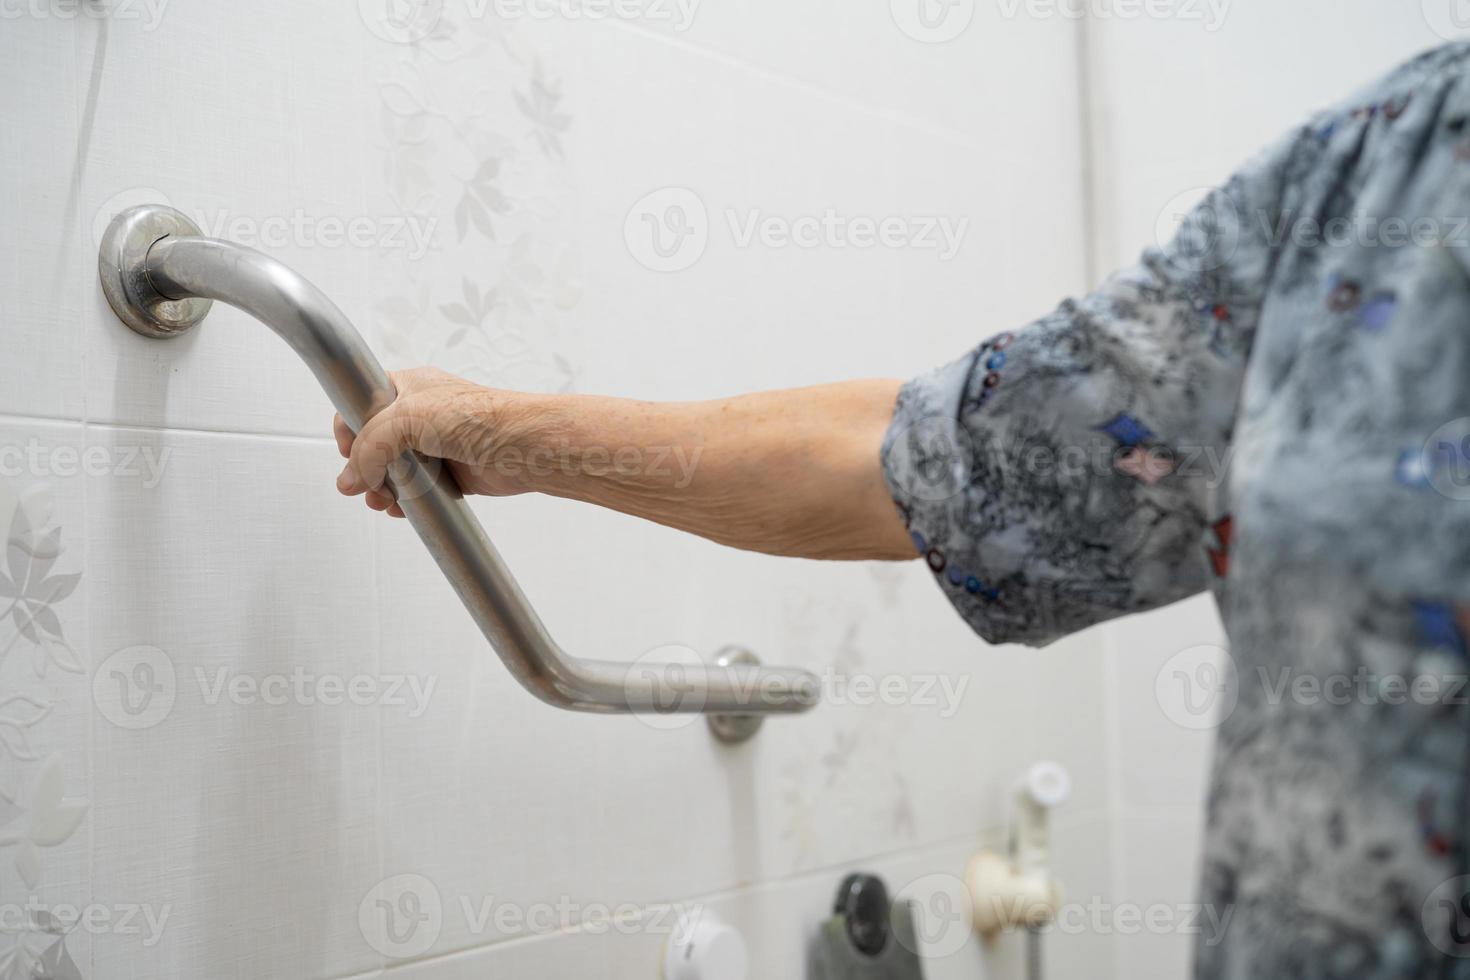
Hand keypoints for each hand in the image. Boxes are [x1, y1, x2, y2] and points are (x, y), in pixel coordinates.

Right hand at [334, 367, 534, 517]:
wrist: (522, 447)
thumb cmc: (478, 417)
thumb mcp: (407, 418)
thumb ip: (370, 446)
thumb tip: (350, 479)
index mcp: (408, 388)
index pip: (361, 403)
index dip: (349, 428)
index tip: (347, 450)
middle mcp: (419, 415)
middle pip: (373, 442)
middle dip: (363, 466)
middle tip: (361, 483)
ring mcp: (434, 445)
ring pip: (392, 470)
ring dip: (380, 488)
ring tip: (380, 500)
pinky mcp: (448, 472)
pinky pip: (416, 489)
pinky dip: (404, 501)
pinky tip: (399, 508)